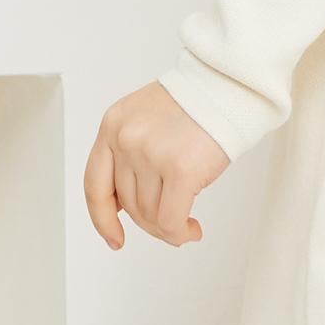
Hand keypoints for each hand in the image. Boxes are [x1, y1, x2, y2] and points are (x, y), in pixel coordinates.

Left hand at [85, 83, 228, 250]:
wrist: (228, 85)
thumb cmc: (197, 104)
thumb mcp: (146, 120)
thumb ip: (130, 156)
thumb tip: (128, 207)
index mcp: (113, 125)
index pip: (95, 184)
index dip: (102, 218)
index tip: (114, 238)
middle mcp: (125, 139)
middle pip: (128, 205)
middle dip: (151, 222)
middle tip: (172, 222)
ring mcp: (150, 154)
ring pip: (150, 215)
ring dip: (170, 227)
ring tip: (187, 221)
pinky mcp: (180, 169)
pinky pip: (171, 221)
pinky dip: (180, 233)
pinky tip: (192, 228)